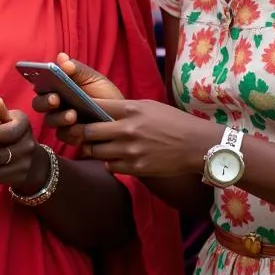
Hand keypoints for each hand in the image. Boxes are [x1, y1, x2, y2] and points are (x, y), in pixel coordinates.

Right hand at [32, 53, 124, 130]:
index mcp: (57, 87)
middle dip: (45, 101)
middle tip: (55, 99)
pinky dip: (69, 132)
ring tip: (73, 115)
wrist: (122, 117)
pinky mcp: (69, 136)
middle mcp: (55, 104)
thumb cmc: (105, 94)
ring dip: (59, 117)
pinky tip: (78, 129)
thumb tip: (61, 58)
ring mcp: (60, 121)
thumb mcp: (93, 78)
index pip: (40, 84)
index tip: (45, 79)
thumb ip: (77, 69)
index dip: (38, 81)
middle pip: (39, 103)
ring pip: (50, 120)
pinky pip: (63, 135)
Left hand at [74, 99, 218, 178]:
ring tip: (96, 146)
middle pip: (88, 131)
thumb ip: (123, 108)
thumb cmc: (173, 121)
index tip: (77, 110)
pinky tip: (114, 158)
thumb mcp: (148, 106)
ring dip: (93, 149)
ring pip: (96, 152)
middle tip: (81, 132)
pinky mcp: (137, 168)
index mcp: (130, 109)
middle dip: (82, 132)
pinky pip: (110, 167)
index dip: (82, 108)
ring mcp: (131, 151)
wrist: (197, 145)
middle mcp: (127, 129)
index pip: (94, 106)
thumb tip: (99, 110)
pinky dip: (108, 163)